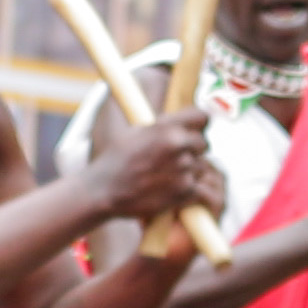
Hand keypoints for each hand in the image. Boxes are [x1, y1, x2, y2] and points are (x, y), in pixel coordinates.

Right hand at [91, 103, 226, 226]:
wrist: (104, 190)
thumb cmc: (117, 160)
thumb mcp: (137, 131)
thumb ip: (164, 126)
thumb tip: (183, 121)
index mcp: (167, 127)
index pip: (203, 117)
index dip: (199, 125)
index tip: (194, 132)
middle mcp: (178, 145)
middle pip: (204, 144)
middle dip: (193, 151)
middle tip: (175, 159)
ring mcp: (183, 168)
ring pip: (201, 166)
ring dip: (189, 171)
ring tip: (165, 176)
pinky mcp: (185, 191)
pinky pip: (197, 186)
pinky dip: (187, 190)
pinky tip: (168, 189)